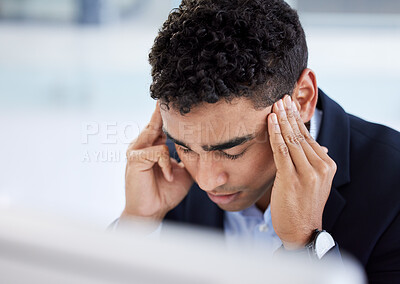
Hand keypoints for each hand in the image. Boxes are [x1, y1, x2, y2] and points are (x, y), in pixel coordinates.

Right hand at [122, 103, 192, 222]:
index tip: (178, 97)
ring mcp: (136, 150)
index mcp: (153, 145)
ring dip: (169, 138)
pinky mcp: (134, 159)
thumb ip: (190, 158)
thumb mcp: (184, 172)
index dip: (168, 112)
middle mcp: (143, 143)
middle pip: (155, 121)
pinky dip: (166, 164)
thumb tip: (206, 148)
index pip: (161, 124)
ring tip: (176, 142)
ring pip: (155, 132)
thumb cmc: (166, 192)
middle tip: (170, 93)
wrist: (151, 212)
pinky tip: (168, 177)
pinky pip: (157, 152)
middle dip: (162, 109)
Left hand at [268, 95, 336, 249]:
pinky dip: (276, 134)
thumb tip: (318, 146)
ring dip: (282, 120)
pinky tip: (271, 121)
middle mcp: (320, 166)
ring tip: (275, 105)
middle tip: (281, 97)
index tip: (289, 105)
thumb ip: (312, 162)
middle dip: (290, 114)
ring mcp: (308, 173)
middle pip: (301, 135)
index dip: (297, 119)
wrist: (302, 231)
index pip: (309, 137)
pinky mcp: (292, 178)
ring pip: (292, 140)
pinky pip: (282, 151)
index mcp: (326, 165)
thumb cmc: (302, 205)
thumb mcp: (313, 182)